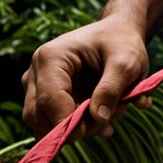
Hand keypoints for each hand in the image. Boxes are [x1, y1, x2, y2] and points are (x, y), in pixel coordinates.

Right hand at [22, 17, 150, 140]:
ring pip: (45, 123)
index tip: (97, 127)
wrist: (119, 33)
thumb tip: (98, 118)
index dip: (68, 122)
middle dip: (73, 127)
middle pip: (37, 116)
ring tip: (110, 113)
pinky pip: (54, 123)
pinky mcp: (47, 97)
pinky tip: (104, 120)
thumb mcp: (126, 62)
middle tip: (107, 123)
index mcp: (51, 57)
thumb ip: (111, 88)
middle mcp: (36, 72)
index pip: (48, 99)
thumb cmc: (122, 42)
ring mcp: (38, 86)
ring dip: (78, 128)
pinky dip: (78, 128)